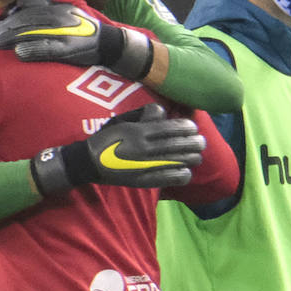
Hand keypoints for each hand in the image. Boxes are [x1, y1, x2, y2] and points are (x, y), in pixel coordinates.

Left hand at [0, 0, 154, 80]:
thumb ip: (50, 15)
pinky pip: (47, 47)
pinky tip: (19, 53)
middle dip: (7, 26)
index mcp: (58, 6)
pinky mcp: (68, 47)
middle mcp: (59, 14)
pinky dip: (32, 49)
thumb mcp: (69, 16)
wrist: (112, 45)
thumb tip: (27, 19)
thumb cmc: (87, 34)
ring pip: (32, 30)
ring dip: (12, 37)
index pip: (30, 4)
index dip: (12, 13)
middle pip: (27, 17)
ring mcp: (63, 31)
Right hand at [30, 104, 203, 195]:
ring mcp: (144, 165)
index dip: (185, 129)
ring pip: (174, 161)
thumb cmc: (107, 138)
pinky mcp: (143, 180)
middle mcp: (143, 148)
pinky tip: (186, 172)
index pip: (169, 129)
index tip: (194, 128)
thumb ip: (143, 115)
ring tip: (198, 156)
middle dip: (192, 144)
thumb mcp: (123, 120)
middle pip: (176, 145)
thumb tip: (163, 111)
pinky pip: (166, 178)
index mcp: (139, 131)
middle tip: (201, 143)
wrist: (89, 162)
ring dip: (190, 158)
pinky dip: (179, 175)